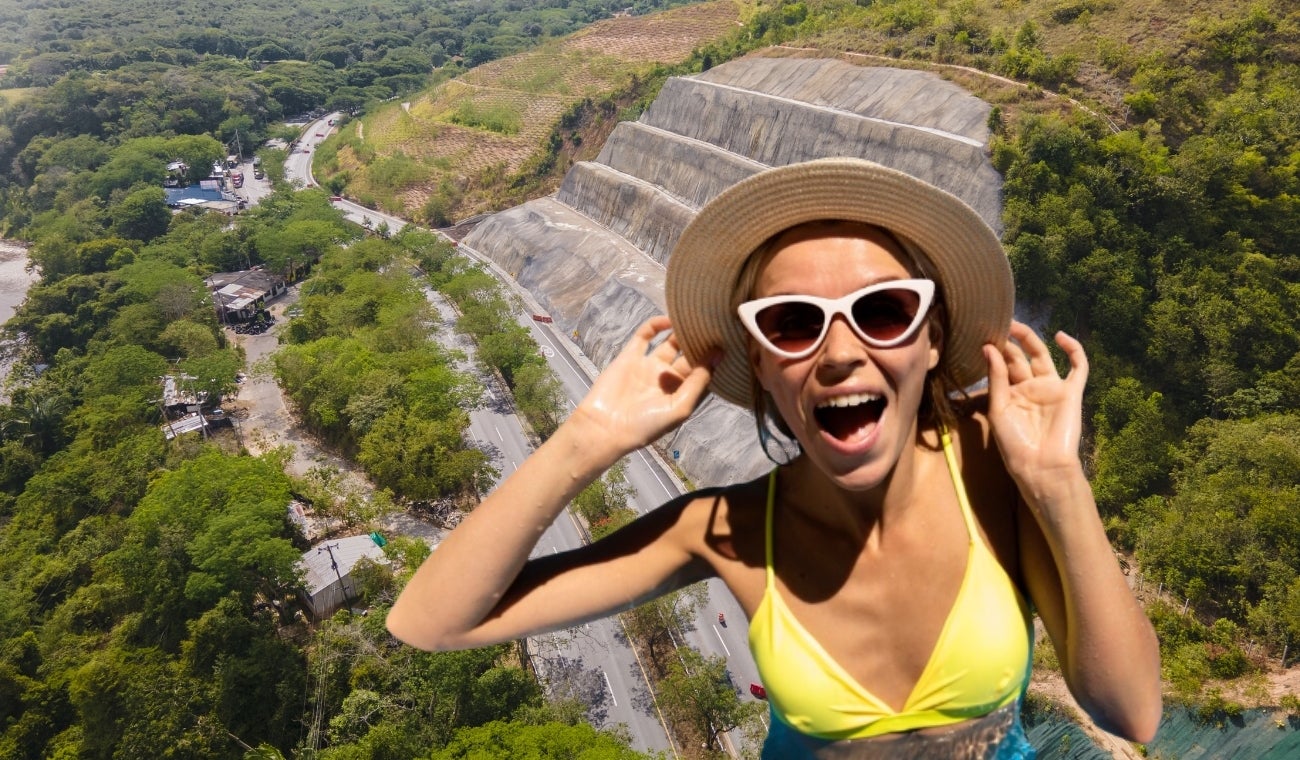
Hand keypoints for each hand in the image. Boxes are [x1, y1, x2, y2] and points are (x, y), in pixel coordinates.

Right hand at [569, 316, 716, 454]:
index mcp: (681, 394)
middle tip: (714, 324)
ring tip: (696, 317)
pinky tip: (670, 319)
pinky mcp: (630, 356)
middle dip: (700, 342)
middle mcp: (666, 379)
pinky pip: (645, 335)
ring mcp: (648, 366)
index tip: (729, 340)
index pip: (702, 372)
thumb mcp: (680, 407)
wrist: (604, 427)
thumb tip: (718, 355)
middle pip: (688, 355)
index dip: (713, 358)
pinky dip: (656, 325)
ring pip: (669, 343)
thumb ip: (698, 381)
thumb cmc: (646, 425)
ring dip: (681, 331)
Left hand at [983, 321, 1087, 486]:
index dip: (995, 350)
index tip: (981, 334)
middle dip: (1010, 341)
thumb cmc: (1015, 443)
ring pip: (1043, 356)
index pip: (1003, 366)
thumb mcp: (998, 409)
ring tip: (1015, 325)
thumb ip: (996, 378)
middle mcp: (1031, 389)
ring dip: (1031, 340)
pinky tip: (1061, 336)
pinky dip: (1074, 350)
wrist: (1041, 465)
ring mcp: (1052, 389)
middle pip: (1020, 358)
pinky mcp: (1071, 393)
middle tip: (997, 324)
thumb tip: (988, 348)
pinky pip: (1078, 367)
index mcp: (1011, 394)